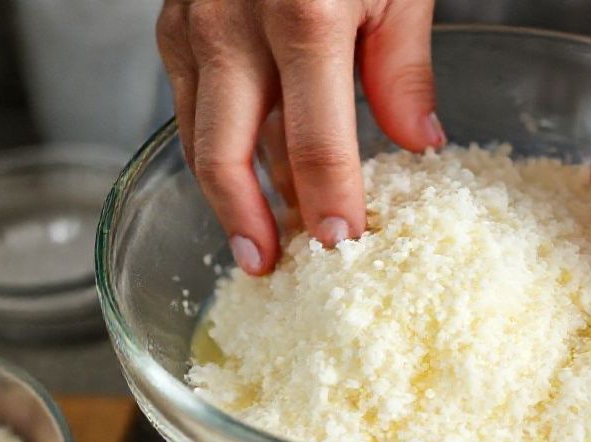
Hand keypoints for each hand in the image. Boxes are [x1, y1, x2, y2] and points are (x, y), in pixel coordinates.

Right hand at [156, 0, 443, 274]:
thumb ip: (403, 67)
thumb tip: (417, 141)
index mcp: (304, 18)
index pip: (315, 141)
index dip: (328, 201)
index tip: (340, 243)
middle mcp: (233, 26)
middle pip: (225, 154)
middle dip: (246, 222)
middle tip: (267, 267)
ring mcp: (193, 24)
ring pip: (198, 135)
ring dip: (229, 194)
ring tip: (260, 234)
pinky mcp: (174, 23)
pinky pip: (188, 102)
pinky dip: (216, 144)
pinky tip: (250, 171)